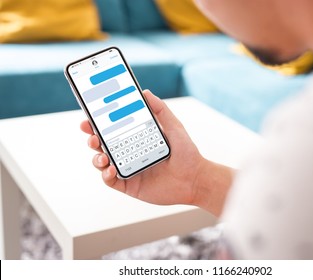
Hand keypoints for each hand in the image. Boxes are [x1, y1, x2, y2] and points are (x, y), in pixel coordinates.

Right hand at [80, 90, 204, 205]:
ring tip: (102, 154)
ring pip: (103, 163)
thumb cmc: (186, 153)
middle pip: (103, 145)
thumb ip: (161, 110)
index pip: (112, 129)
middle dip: (92, 139)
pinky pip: (111, 181)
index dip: (98, 123)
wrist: (195, 179)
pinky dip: (106, 175)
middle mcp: (129, 153)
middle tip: (92, 135)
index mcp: (136, 139)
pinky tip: (111, 169)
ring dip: (97, 157)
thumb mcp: (174, 127)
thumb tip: (145, 92)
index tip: (90, 116)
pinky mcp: (130, 185)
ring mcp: (128, 169)